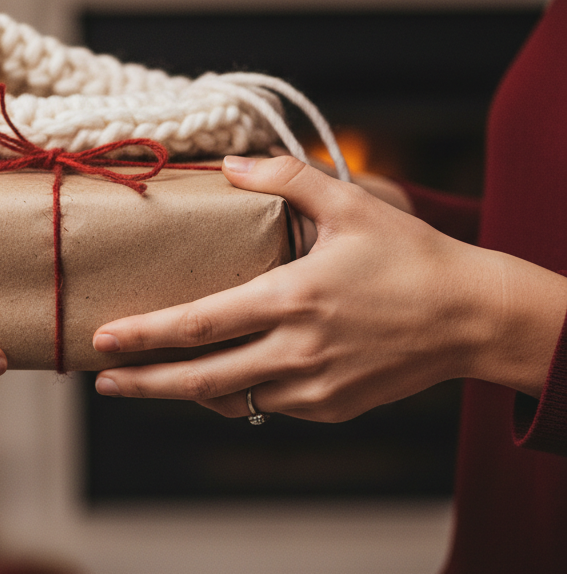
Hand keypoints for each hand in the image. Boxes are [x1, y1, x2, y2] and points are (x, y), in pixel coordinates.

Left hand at [91, 155, 566, 419]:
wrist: (472, 317)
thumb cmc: (410, 257)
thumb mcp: (351, 204)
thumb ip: (286, 177)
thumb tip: (227, 166)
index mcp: (293, 299)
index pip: (200, 323)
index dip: (146, 334)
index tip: (104, 339)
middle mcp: (297, 350)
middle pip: (200, 379)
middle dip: (144, 383)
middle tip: (102, 381)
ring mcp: (314, 387)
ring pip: (231, 399)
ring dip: (187, 391)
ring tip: (149, 380)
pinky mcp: (330, 407)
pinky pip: (267, 405)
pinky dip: (237, 394)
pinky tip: (218, 379)